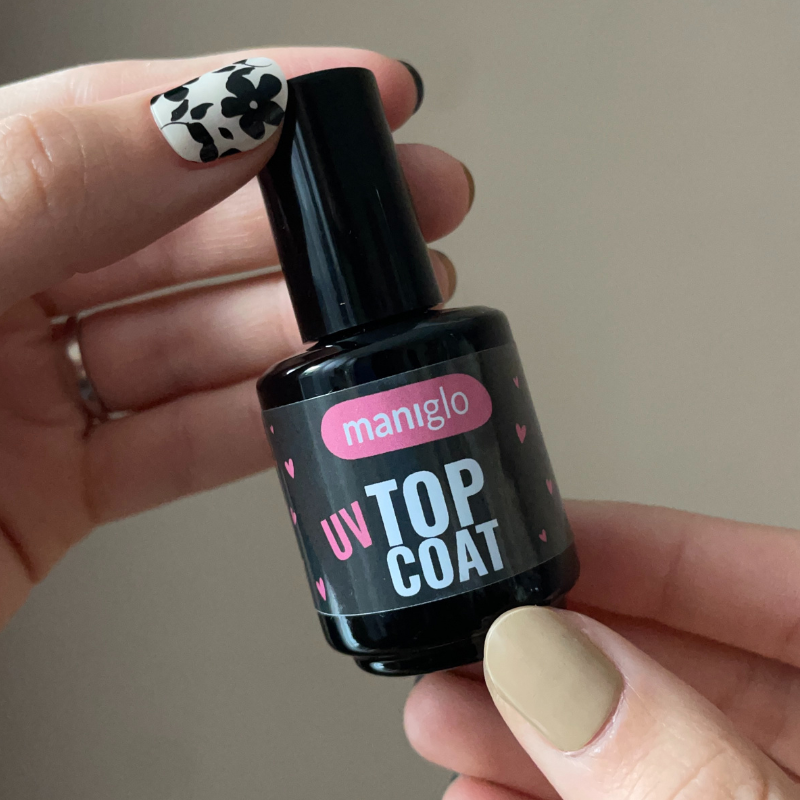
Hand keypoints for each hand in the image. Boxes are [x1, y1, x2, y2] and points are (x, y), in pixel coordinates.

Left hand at [0, 48, 469, 627]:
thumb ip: (55, 181)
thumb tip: (215, 116)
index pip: (117, 123)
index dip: (252, 95)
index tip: (360, 94)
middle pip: (182, 235)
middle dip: (312, 216)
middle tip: (413, 204)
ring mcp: (22, 399)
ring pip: (195, 343)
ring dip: (304, 325)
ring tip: (396, 308)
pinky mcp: (54, 496)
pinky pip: (177, 446)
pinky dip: (259, 423)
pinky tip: (326, 397)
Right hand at [407, 501, 799, 797]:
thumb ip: (682, 767)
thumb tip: (549, 663)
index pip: (775, 581)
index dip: (656, 550)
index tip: (548, 534)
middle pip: (690, 666)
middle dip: (562, 648)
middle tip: (474, 630)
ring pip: (648, 748)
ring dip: (533, 731)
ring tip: (445, 712)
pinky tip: (484, 794)